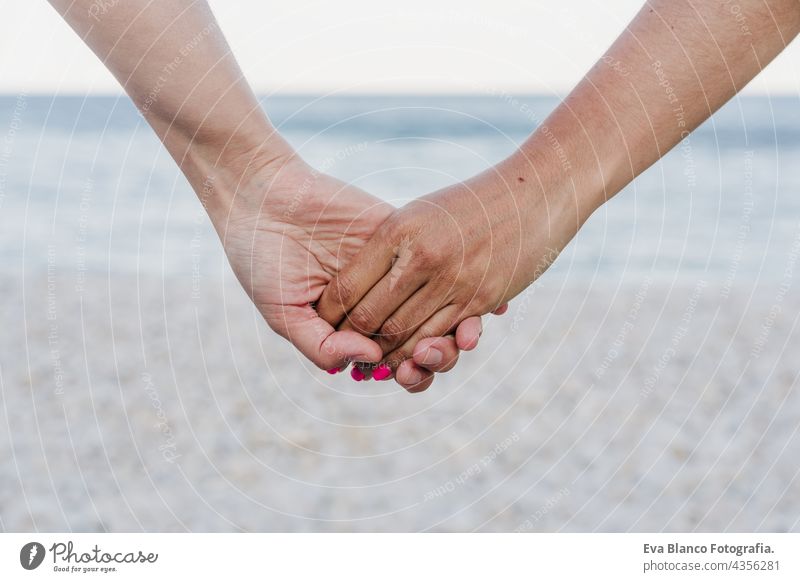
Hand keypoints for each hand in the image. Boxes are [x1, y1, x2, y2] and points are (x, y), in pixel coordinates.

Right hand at [216, 154, 486, 389]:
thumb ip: (322, 346)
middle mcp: (380, 303)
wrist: (263, 196)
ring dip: (459, 327)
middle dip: (438, 355)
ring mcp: (394, 271)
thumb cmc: (263, 260)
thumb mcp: (284, 313)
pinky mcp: (403, 236)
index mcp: (352, 329)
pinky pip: (441, 259)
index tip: (410, 376)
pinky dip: (469, 279)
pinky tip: (488, 299)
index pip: (393, 361)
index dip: (410, 374)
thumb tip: (371, 360)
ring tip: (464, 334)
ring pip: (441, 305)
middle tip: (433, 355)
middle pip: (424, 340)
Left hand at [316, 156, 583, 372]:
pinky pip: (441, 335)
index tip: (324, 320)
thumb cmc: (470, 203)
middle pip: (370, 316)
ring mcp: (452, 280)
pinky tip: (411, 354)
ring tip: (373, 359)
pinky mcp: (478, 299)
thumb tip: (354, 276)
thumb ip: (389, 245)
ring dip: (386, 353)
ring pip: (404, 334)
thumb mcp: (420, 214)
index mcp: (398, 230)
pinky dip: (421, 350)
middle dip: (352, 339)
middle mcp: (421, 256)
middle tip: (343, 349)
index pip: (347, 285)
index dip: (330, 311)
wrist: (532, 196)